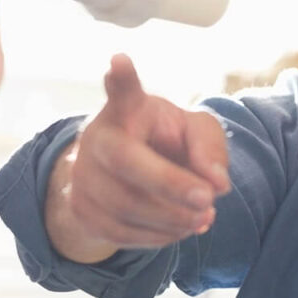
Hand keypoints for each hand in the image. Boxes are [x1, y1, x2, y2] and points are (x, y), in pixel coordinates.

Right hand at [47, 54, 230, 261]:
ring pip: (126, 206)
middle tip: (208, 200)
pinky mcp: (80, 209)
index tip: (119, 61)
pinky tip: (181, 229)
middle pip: (127, 161)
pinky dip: (159, 237)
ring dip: (173, 218)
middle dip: (170, 184)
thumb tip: (216, 184)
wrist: (122, 176)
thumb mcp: (194, 132)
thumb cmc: (164, 143)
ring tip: (203, 217)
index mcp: (127, 110)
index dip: (121, 78)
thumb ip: (210, 148)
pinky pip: (121, 233)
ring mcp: (83, 175)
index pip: (123, 91)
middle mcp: (97, 137)